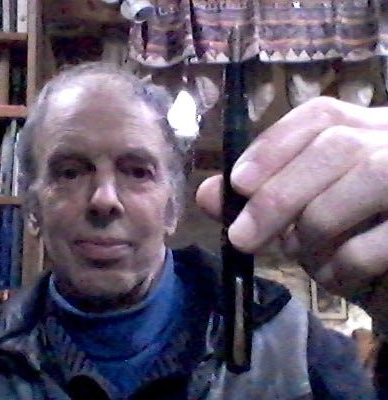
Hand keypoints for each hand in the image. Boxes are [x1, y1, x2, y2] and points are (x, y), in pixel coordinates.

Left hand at [196, 97, 387, 332]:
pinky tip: (334, 277)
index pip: (321, 115)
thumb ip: (257, 202)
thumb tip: (207, 194)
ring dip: (315, 225)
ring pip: (370, 174)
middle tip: (243, 237)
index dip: (274, 145)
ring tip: (299, 254)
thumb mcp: (302, 218)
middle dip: (279, 195)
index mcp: (368, 131)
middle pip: (337, 143)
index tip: (238, 183)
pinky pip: (383, 236)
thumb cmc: (353, 244)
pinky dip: (344, 262)